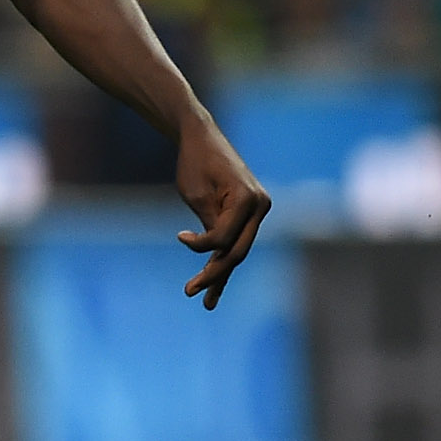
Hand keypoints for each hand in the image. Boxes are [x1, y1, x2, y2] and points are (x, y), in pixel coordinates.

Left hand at [173, 114, 271, 308]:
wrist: (201, 138)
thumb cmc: (195, 163)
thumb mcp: (196, 194)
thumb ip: (210, 224)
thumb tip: (215, 251)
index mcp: (249, 199)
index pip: (225, 237)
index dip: (200, 245)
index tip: (180, 236)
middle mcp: (260, 206)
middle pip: (237, 251)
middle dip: (214, 274)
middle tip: (190, 292)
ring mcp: (257, 211)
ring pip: (237, 251)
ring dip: (220, 274)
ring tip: (206, 302)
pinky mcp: (247, 215)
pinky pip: (235, 242)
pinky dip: (223, 260)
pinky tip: (215, 285)